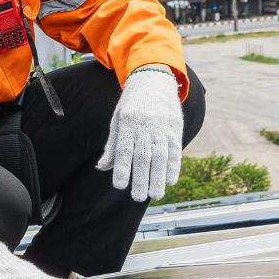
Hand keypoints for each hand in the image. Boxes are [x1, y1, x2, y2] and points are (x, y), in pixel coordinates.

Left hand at [96, 65, 183, 201]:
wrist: (154, 81)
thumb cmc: (131, 105)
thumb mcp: (117, 120)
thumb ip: (112, 145)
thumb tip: (102, 168)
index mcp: (128, 122)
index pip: (124, 149)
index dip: (122, 168)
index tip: (119, 186)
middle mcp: (146, 125)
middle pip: (144, 156)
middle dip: (141, 179)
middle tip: (138, 197)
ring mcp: (162, 127)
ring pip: (161, 156)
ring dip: (158, 177)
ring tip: (155, 195)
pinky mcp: (175, 129)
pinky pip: (175, 150)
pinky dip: (174, 167)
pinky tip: (170, 181)